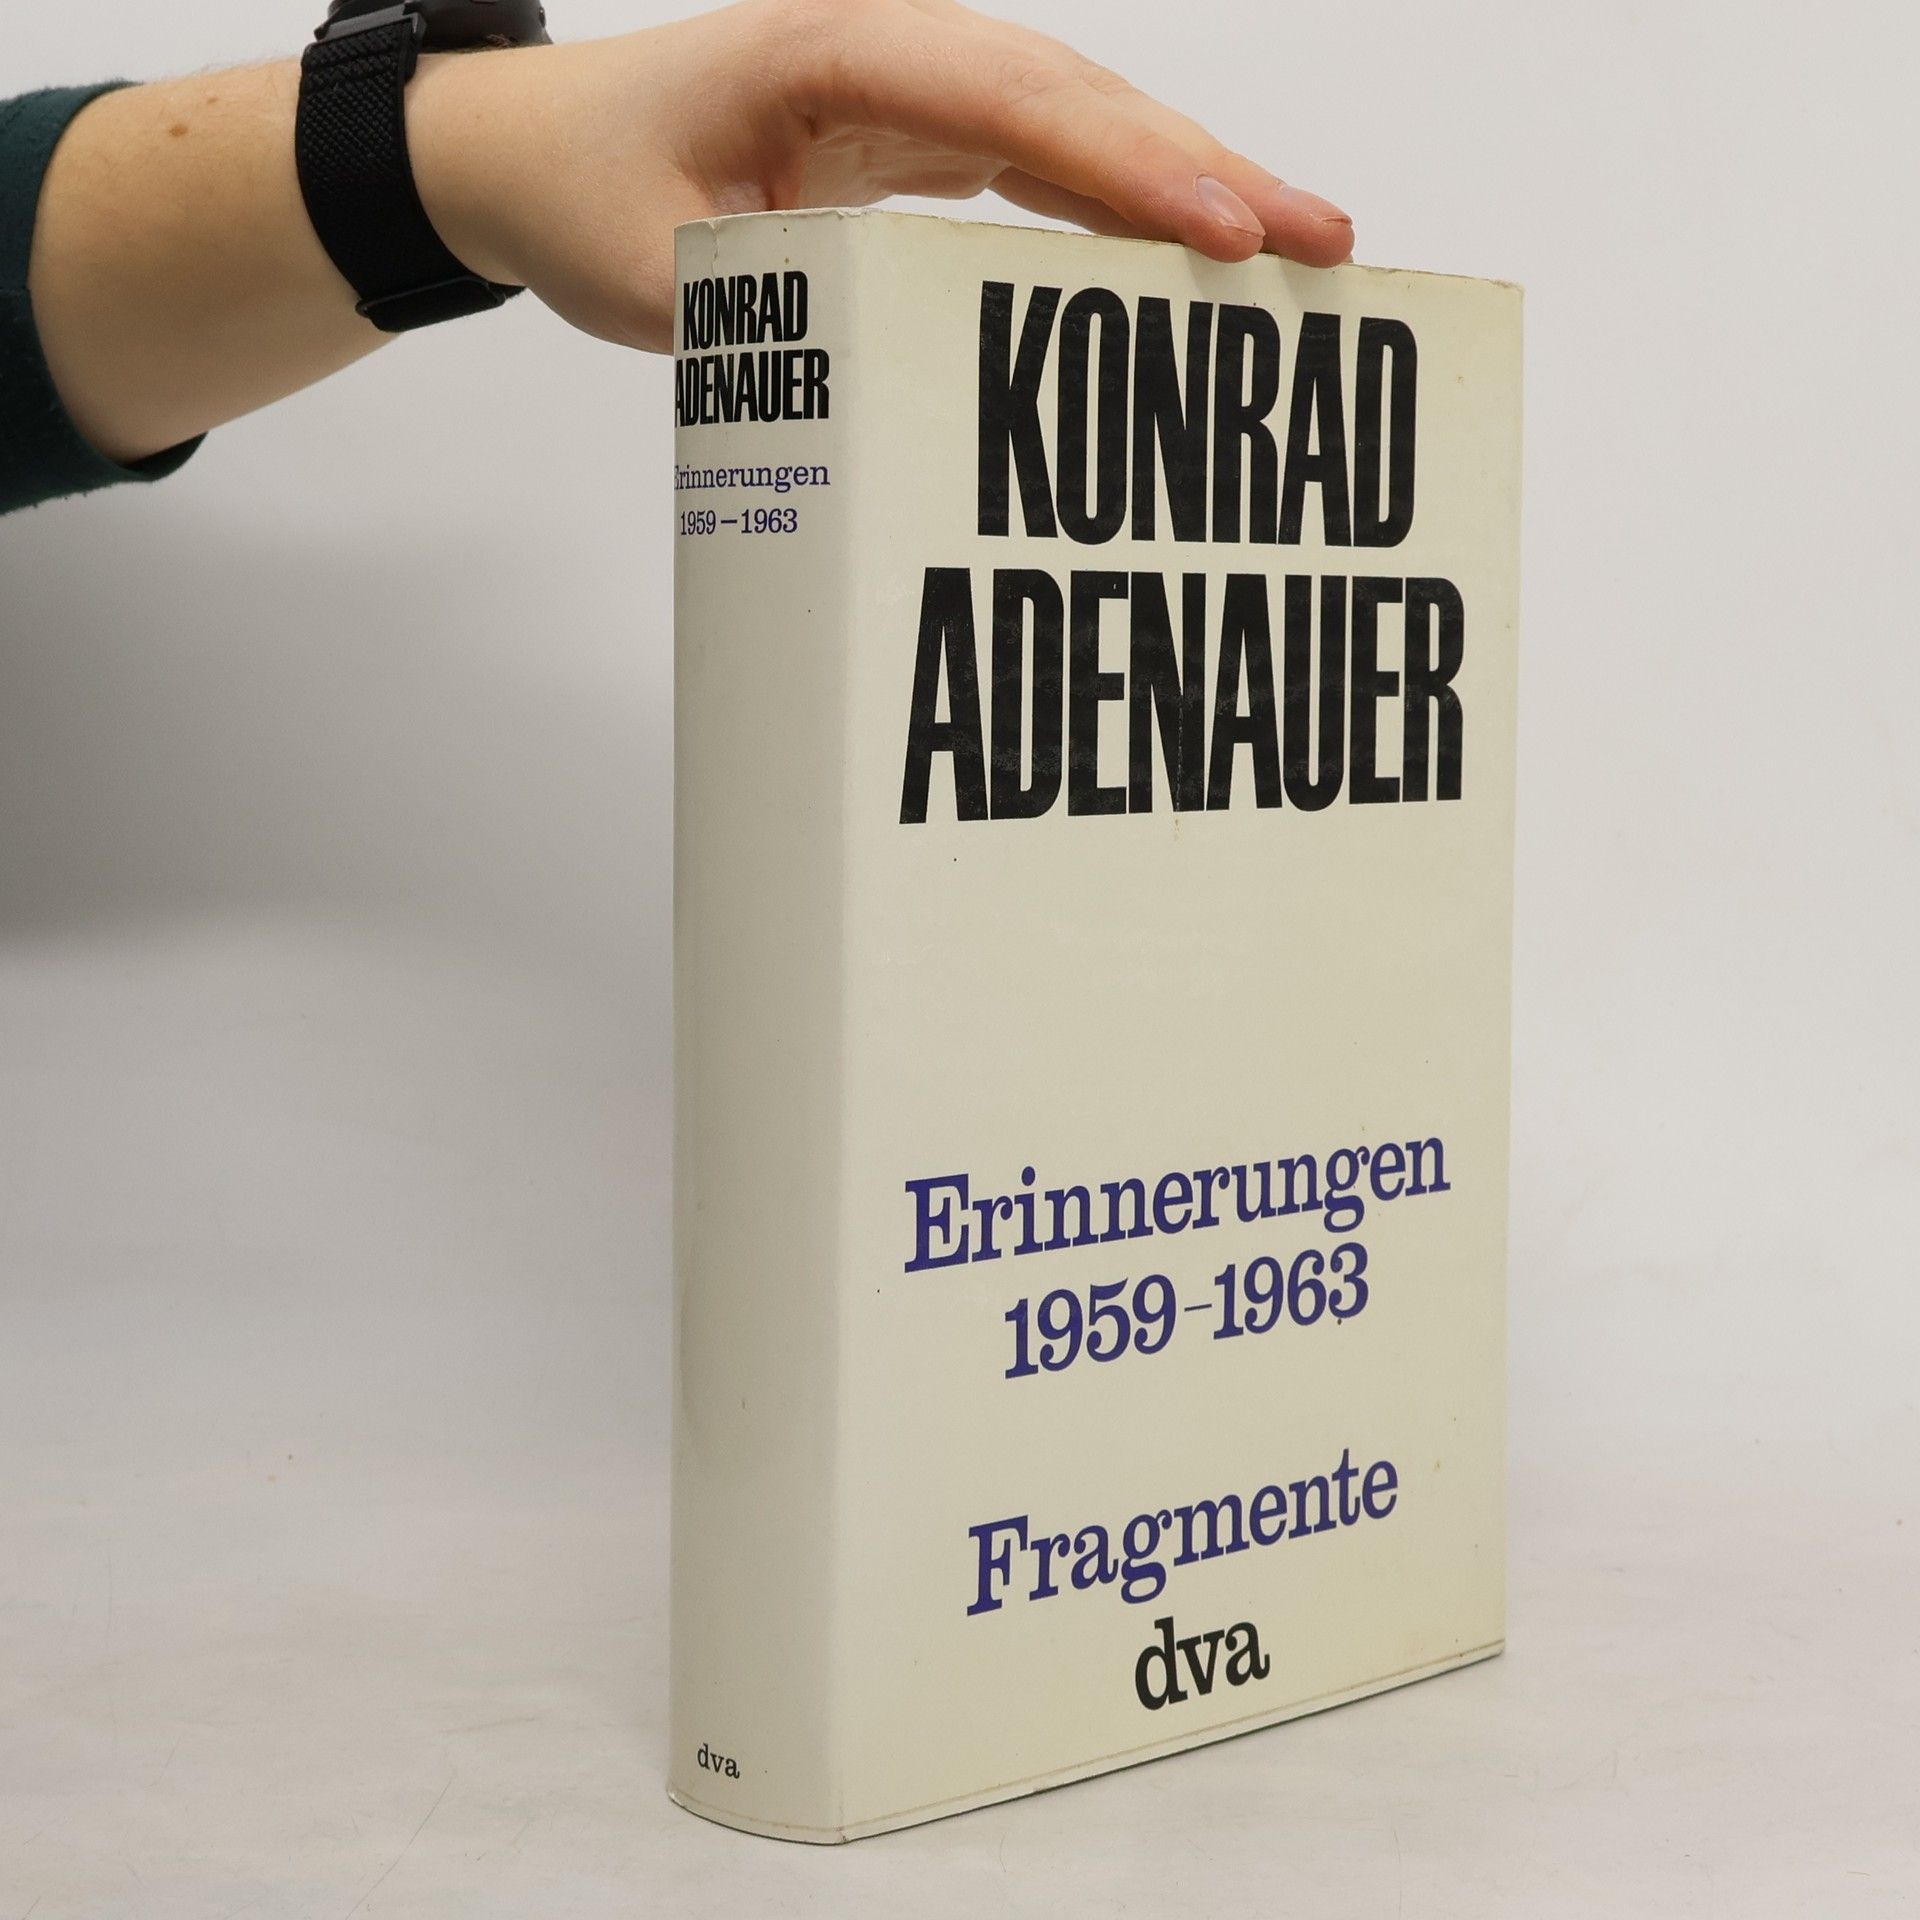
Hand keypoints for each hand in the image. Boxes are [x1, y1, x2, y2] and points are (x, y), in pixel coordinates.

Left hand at [410, 0, 1353, 351]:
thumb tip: (897, 399)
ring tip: (1296, 245)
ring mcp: (911, 90)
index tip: (1215, 229)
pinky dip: (1121, 206)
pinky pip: (1042, 163)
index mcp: (824, 51)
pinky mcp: (918, 136)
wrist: (527, 153)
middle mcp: (887, 51)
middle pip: (1076, 98)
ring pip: (1078, 125)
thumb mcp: (654, 277)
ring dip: (1185, 183)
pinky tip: (1193, 251)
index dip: (1122, 163)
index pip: (1005, 98)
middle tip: (1316, 240)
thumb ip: (778, 322)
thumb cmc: (582, 191)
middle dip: (1200, 168)